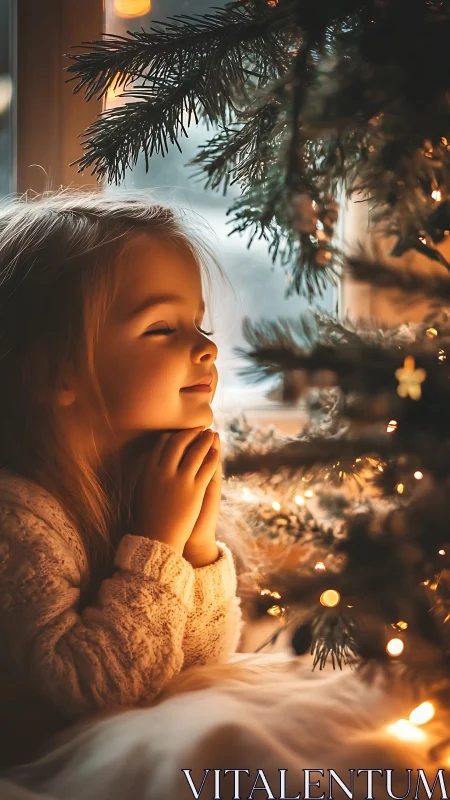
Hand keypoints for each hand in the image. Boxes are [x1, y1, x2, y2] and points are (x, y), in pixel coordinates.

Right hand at [133, 426, 219, 554]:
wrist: (157, 538)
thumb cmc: (148, 516)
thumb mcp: (142, 490)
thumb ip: (149, 472)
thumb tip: (152, 459)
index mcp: (148, 469)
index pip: (162, 443)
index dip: (174, 435)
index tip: (181, 431)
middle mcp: (163, 470)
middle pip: (179, 442)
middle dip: (190, 432)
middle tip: (199, 427)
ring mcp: (180, 479)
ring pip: (196, 452)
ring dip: (205, 440)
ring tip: (211, 433)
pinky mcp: (195, 489)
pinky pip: (207, 467)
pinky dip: (212, 456)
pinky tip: (216, 451)